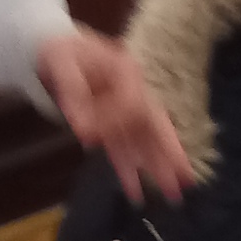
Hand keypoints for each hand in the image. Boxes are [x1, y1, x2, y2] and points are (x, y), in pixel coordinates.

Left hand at [36, 28, 196, 202]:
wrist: (54, 46)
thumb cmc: (60, 51)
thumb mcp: (62, 63)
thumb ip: (73, 92)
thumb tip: (82, 128)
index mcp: (127, 73)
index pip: (133, 106)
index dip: (116, 124)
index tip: (88, 138)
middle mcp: (133, 93)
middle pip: (155, 127)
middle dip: (169, 155)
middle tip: (186, 181)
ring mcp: (124, 111)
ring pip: (144, 143)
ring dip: (156, 169)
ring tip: (173, 195)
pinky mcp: (111, 124)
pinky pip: (123, 149)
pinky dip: (128, 171)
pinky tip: (135, 193)